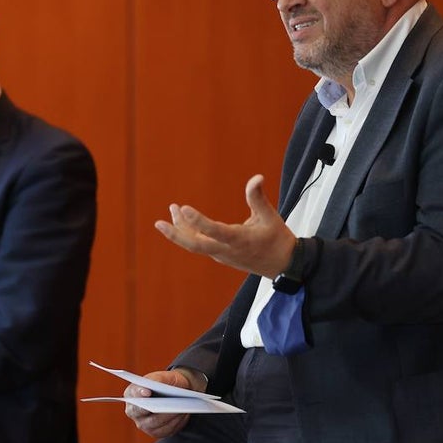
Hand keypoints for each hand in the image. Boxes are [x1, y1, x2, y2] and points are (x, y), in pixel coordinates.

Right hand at [123, 369, 204, 438]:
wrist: (177, 393)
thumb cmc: (167, 383)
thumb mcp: (164, 376)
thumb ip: (157, 379)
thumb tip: (154, 385)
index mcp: (132, 393)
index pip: (132, 393)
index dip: (139, 393)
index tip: (147, 392)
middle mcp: (133, 411)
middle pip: (141, 412)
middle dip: (156, 407)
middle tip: (169, 403)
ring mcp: (143, 423)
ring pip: (154, 422)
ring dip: (168, 415)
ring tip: (180, 408)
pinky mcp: (155, 432)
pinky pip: (164, 430)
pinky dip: (174, 422)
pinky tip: (183, 414)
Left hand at [155, 175, 295, 279]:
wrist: (283, 265)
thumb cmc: (277, 239)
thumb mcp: (270, 216)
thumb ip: (258, 197)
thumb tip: (257, 177)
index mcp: (239, 240)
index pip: (214, 231)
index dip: (197, 221)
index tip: (183, 208)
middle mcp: (227, 251)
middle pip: (195, 246)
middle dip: (176, 234)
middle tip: (159, 223)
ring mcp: (222, 256)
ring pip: (196, 245)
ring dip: (181, 230)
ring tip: (172, 211)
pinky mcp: (221, 256)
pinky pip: (201, 245)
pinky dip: (190, 234)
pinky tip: (183, 222)